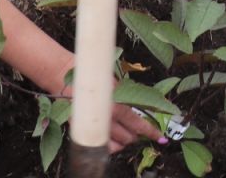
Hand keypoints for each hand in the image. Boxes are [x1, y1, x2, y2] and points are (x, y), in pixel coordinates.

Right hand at [40, 75, 160, 153]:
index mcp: (115, 103)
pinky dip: (108, 146)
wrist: (66, 78)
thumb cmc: (92, 78)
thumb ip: (126, 97)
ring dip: (123, 142)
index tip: (159, 137)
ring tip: (124, 135)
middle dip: (135, 135)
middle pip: (128, 137)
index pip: (136, 121)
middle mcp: (105, 118)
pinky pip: (101, 147)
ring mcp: (93, 126)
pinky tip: (110, 140)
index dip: (149, 130)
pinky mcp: (82, 131)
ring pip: (116, 145)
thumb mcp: (114, 84)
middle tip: (136, 130)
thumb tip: (139, 108)